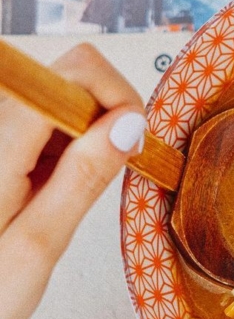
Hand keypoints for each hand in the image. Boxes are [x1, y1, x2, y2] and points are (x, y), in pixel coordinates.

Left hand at [0, 43, 144, 318]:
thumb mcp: (40, 244)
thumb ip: (84, 179)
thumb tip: (129, 124)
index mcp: (0, 148)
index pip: (73, 74)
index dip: (117, 97)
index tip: (134, 143)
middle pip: (71, 77)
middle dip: (111, 114)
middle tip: (116, 167)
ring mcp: (0, 137)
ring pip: (66, 101)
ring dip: (95, 134)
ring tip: (84, 188)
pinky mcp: (5, 149)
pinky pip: (53, 127)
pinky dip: (78, 148)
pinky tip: (68, 186)